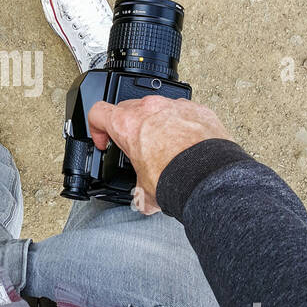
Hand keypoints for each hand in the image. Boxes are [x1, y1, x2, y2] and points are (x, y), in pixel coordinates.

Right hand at [87, 95, 232, 213]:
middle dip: (130, 128)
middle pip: (128, 109)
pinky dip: (183, 124)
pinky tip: (188, 144)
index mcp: (127, 124)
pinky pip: (183, 112)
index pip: (98, 113)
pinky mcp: (197, 108)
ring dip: (157, 124)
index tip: (105, 141)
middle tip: (137, 148)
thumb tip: (142, 201)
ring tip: (166, 148)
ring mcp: (174, 105)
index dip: (97, 129)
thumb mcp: (144, 191)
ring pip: (158, 109)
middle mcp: (149, 109)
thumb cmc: (176, 177)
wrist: (209, 176)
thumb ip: (138, 191)